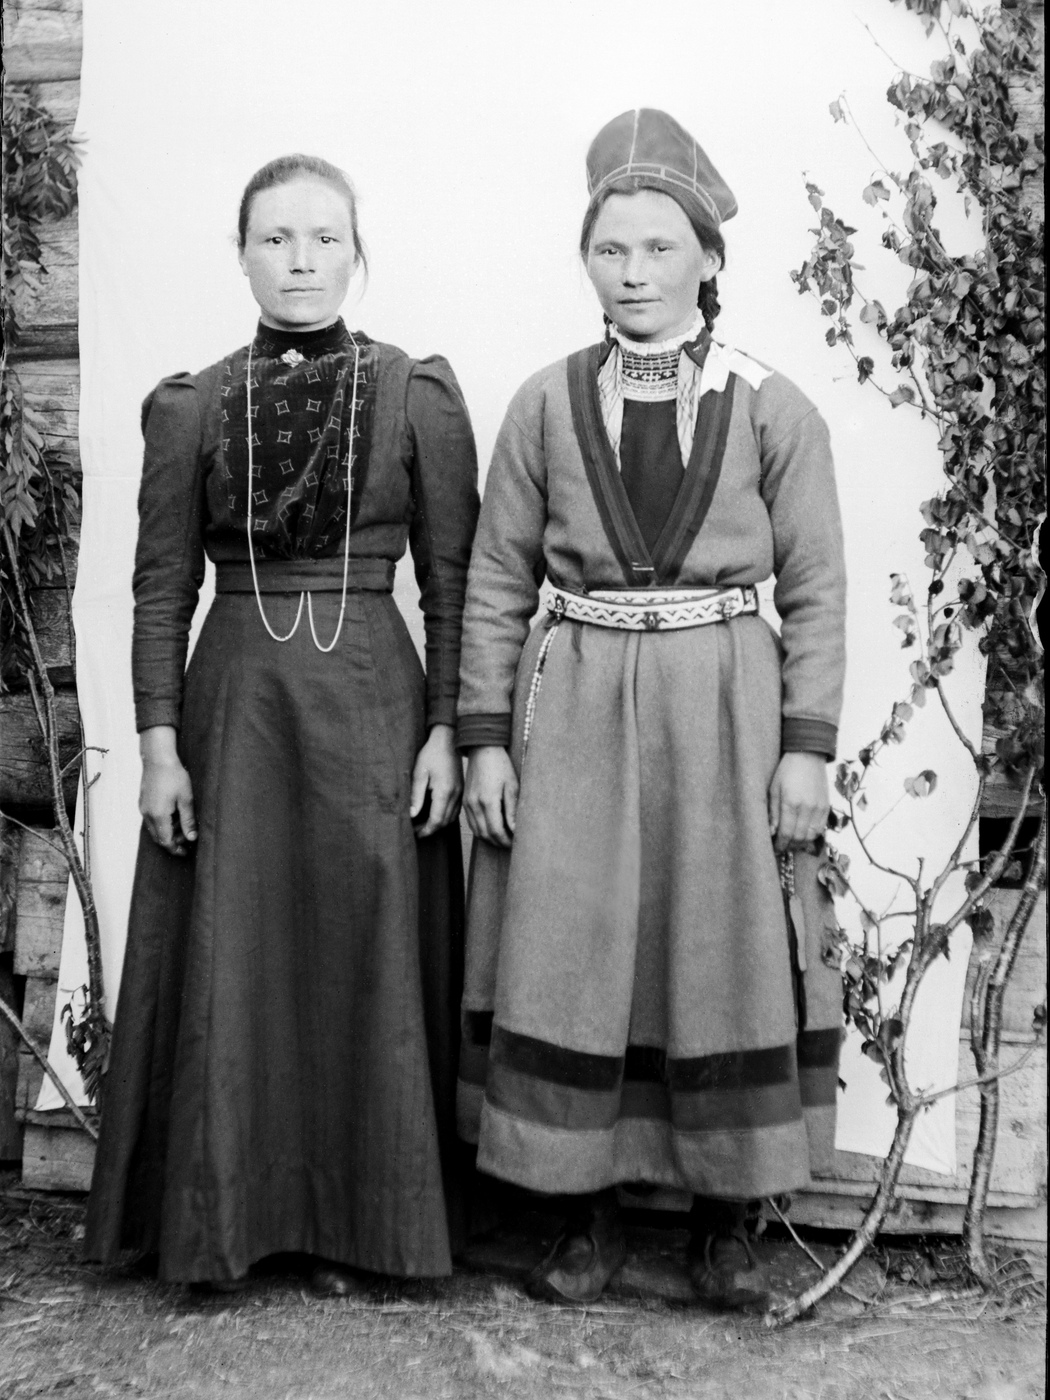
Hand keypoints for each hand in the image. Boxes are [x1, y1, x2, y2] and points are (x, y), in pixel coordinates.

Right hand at [139, 725, 196, 855]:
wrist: (158, 758)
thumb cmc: (174, 776)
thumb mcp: (186, 799)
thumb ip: (188, 820)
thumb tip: (192, 838)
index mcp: (158, 816)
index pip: (165, 841)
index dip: (176, 849)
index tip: (186, 852)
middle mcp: (147, 814)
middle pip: (158, 837)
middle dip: (173, 842)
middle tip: (188, 841)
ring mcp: (143, 808)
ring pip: (154, 829)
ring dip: (168, 833)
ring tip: (183, 827)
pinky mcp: (143, 802)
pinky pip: (151, 820)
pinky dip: (162, 823)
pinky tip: (174, 816)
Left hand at [410, 723, 462, 836]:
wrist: (448, 740)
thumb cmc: (431, 754)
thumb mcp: (419, 773)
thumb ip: (416, 796)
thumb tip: (412, 815)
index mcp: (444, 792)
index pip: (436, 820)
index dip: (425, 830)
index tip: (415, 834)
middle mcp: (455, 795)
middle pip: (445, 822)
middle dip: (430, 830)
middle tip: (416, 831)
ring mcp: (460, 793)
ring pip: (451, 818)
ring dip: (438, 824)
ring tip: (423, 825)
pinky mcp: (461, 790)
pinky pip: (455, 810)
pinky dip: (446, 817)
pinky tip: (435, 814)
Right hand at [463, 746, 518, 847]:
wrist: (482, 749)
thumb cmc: (501, 765)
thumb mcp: (512, 786)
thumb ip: (512, 810)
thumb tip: (515, 830)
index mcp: (488, 800)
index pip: (496, 831)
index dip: (506, 841)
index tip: (515, 844)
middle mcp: (475, 804)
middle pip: (485, 834)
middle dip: (498, 842)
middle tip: (511, 844)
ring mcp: (467, 803)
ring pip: (477, 831)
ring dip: (490, 838)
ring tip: (503, 838)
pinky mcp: (464, 801)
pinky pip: (471, 823)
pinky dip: (481, 830)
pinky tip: (492, 829)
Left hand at [768, 751, 829, 853]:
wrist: (807, 755)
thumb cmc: (786, 771)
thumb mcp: (773, 789)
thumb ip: (773, 812)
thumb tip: (772, 832)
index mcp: (791, 803)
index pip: (786, 833)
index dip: (780, 844)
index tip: (774, 849)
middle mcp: (807, 807)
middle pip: (799, 837)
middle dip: (789, 846)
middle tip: (782, 848)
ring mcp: (819, 808)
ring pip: (811, 836)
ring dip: (801, 843)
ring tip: (791, 843)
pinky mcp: (826, 806)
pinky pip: (820, 828)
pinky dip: (812, 835)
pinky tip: (803, 835)